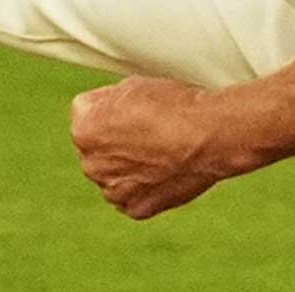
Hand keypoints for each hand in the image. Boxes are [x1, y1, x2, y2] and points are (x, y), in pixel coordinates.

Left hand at [69, 77, 247, 219]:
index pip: (86, 110)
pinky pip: (133, 194)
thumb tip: (104, 111)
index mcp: (84, 132)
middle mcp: (91, 165)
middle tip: (150, 127)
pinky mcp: (136, 209)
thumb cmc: (174, 106)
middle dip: (115, 138)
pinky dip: (146, 185)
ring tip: (162, 149)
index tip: (136, 104)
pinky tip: (166, 169)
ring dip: (129, 164)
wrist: (210, 136)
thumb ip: (106, 102)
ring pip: (115, 173)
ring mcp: (113, 191)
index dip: (112, 103)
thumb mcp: (131, 86)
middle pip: (98, 146)